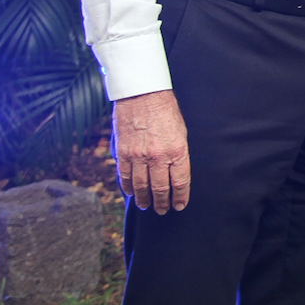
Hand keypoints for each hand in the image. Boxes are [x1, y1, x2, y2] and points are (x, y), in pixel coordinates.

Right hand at [112, 90, 190, 214]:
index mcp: (177, 150)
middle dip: (162, 202)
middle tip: (162, 210)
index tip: (179, 205)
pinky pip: (124, 176)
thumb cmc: (166, 111)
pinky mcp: (123, 152)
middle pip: (160, 188)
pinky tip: (132, 194)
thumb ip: (177, 153)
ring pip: (141, 185)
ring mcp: (138, 156)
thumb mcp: (181, 131)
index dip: (180, 197)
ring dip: (144, 199)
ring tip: (146, 206)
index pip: (180, 182)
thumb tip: (174, 172)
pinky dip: (128, 187)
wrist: (142, 94)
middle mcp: (158, 156)